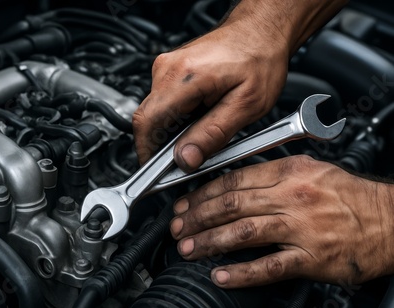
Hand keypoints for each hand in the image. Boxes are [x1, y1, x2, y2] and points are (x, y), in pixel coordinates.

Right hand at [133, 18, 288, 170]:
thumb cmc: (260, 58)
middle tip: (189, 159)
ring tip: (203, 133)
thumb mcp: (245, 105)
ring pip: (157, 114)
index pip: (147, 122)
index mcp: (183, 77)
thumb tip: (186, 159)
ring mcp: (167, 68)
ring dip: (173, 132)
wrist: (262, 31)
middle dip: (164, 146)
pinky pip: (164, 104)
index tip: (156, 173)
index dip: (147, 152)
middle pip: (149, 120)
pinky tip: (200, 120)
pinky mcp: (171, 71)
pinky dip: (178, 120)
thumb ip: (212, 134)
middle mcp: (168, 69)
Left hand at [170, 155, 393, 287]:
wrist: (391, 220)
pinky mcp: (312, 258)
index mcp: (290, 173)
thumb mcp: (311, 170)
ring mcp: (302, 228)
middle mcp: (293, 197)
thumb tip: (233, 182)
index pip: (234, 180)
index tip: (185, 203)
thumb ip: (272, 174)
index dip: (203, 193)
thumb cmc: (351, 197)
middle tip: (178, 228)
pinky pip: (270, 266)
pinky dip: (242, 272)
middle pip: (232, 205)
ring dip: (211, 242)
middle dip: (198, 217)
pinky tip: (222, 276)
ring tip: (189, 249)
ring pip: (244, 232)